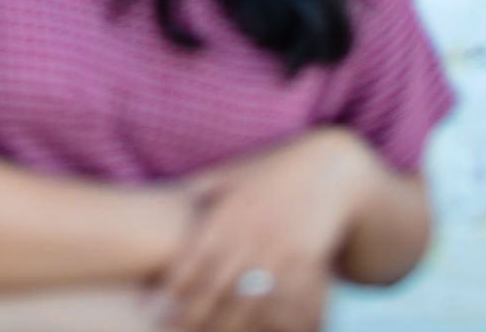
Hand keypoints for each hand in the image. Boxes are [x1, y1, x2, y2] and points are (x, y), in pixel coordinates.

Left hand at [160, 128, 380, 331]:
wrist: (329, 170)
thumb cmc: (271, 173)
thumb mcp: (232, 174)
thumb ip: (199, 189)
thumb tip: (163, 197)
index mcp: (229, 212)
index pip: (194, 257)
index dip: (174, 285)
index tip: (156, 307)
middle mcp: (254, 233)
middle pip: (218, 286)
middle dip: (195, 315)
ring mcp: (283, 250)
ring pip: (251, 301)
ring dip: (232, 325)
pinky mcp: (311, 262)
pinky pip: (289, 301)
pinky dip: (278, 322)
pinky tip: (266, 331)